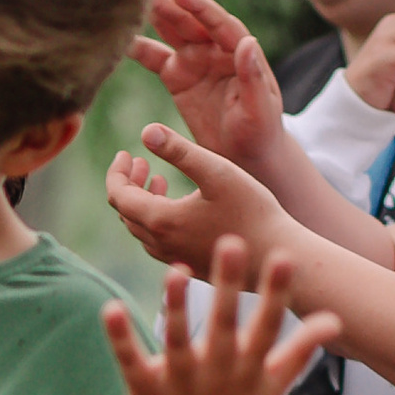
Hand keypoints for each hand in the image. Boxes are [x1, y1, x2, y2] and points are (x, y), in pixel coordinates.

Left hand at [101, 241, 337, 394]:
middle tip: (231, 243)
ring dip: (175, 307)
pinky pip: (132, 364)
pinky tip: (110, 309)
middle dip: (228, 287)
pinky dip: (121, 340)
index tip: (283, 257)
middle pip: (224, 328)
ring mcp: (180, 387)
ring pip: (177, 343)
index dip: (275, 294)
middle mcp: (217, 376)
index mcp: (248, 371)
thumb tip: (335, 320)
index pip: (266, 327)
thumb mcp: (271, 387)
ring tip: (174, 269)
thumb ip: (299, 351)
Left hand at [105, 123, 293, 277]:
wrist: (278, 256)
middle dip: (128, 183)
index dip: (116, 172)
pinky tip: (177, 204)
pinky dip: (156, 217)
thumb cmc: (252, 211)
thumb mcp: (217, 172)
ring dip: (142, 200)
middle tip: (140, 161)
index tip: (125, 153)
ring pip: (140, 228)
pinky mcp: (187, 264)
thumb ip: (180, 151)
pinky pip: (157, 240)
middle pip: (126, 211)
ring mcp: (173, 258)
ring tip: (156, 179)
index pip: (118, 195)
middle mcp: (160, 244)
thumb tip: (146, 131)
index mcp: (161, 221)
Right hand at [128, 0, 284, 165]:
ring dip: (153, 17)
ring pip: (171, 32)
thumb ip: (253, 76)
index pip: (219, 23)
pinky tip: (118, 40)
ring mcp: (195, 61)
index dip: (200, 7)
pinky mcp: (177, 77)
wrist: (246, 156)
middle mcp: (216, 51)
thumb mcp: (260, 108)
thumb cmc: (260, 133)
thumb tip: (248, 42)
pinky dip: (137, 48)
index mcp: (239, 53)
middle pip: (191, 22)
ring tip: (128, 5)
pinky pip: (154, 58)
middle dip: (170, 6)